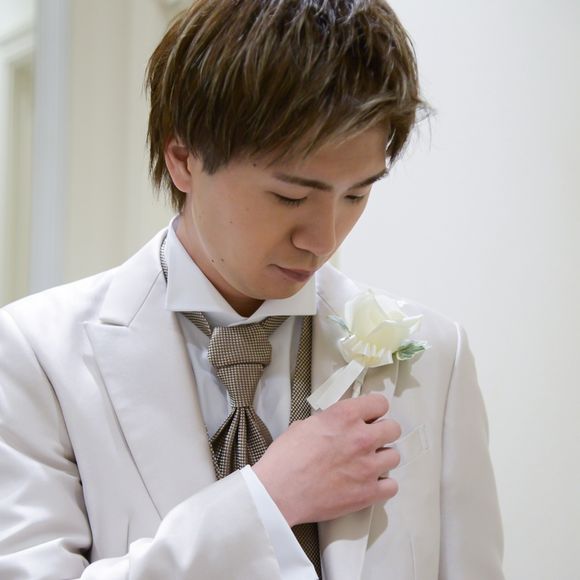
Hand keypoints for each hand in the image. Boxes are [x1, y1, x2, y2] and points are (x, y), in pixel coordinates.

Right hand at [253, 393, 400, 526]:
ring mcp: (368, 466)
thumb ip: (329, 421)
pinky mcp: (368, 492)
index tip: (370, 416)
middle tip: (370, 440)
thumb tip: (337, 426)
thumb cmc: (286, 457)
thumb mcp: (305, 424)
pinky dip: (383, 485)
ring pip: (394, 456)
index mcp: (345, 415)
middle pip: (393, 428)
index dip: (375, 410)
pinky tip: (370, 484)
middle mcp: (361, 437)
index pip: (380, 403)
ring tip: (367, 464)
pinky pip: (391, 486)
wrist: (279, 491)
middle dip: (382, 433)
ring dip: (382, 459)